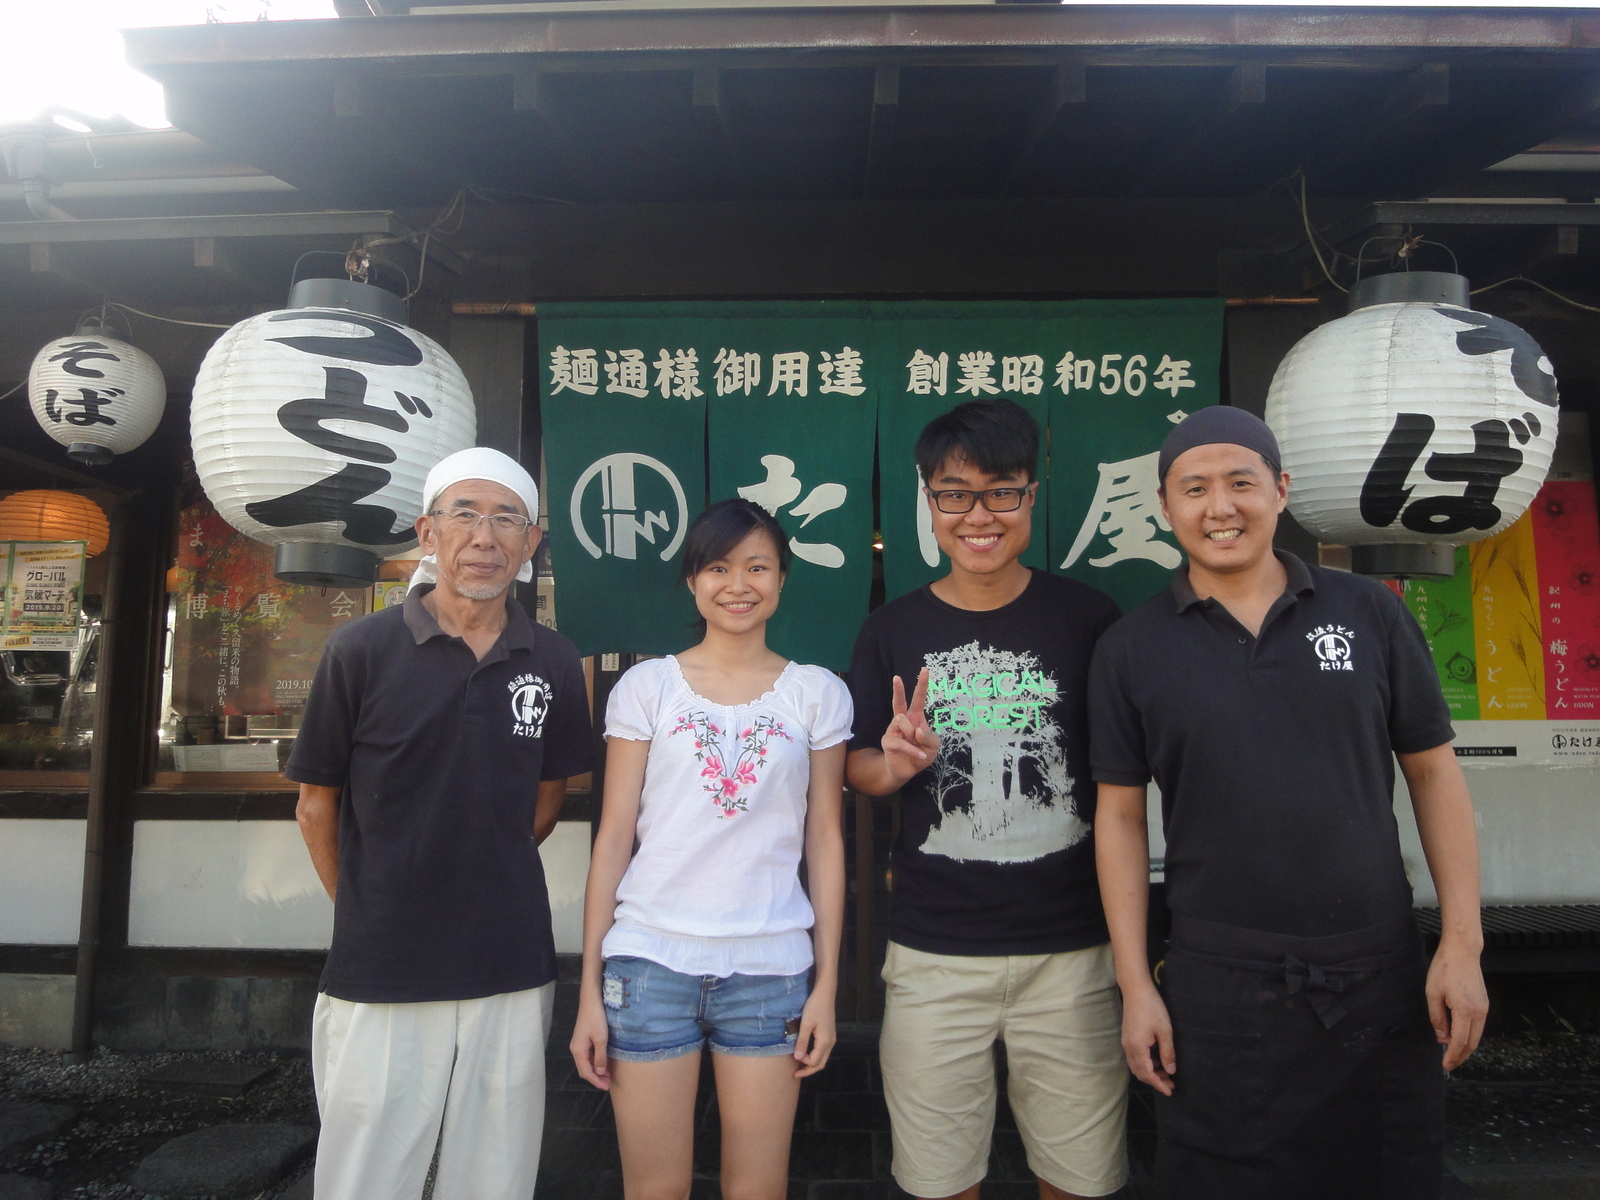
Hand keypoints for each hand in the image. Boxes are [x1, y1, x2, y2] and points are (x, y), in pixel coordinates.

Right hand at [570, 993, 612, 1090]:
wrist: (591, 1000)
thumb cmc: (596, 1019)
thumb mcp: (601, 1039)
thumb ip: (600, 1057)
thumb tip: (599, 1073)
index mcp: (578, 1051)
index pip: (586, 1072)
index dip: (596, 1081)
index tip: (606, 1087)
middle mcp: (575, 1049)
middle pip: (584, 1069)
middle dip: (596, 1077)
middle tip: (608, 1082)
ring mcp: (578, 1044)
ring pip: (586, 1063)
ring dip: (596, 1070)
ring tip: (608, 1074)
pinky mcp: (582, 1039)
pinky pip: (587, 1056)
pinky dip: (595, 1062)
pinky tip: (603, 1062)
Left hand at [792, 990, 836, 1078]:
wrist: (825, 994)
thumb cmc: (814, 1007)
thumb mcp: (806, 1024)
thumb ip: (802, 1042)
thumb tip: (797, 1058)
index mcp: (825, 1042)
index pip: (814, 1061)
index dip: (803, 1063)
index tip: (792, 1057)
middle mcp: (830, 1043)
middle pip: (820, 1064)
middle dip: (808, 1070)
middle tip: (795, 1074)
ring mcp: (831, 1039)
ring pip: (822, 1058)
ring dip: (811, 1064)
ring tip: (799, 1066)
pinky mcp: (829, 1034)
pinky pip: (822, 1051)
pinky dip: (814, 1056)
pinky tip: (806, 1054)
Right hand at [881, 670, 940, 787]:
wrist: (907, 770)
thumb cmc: (922, 753)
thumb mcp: (933, 746)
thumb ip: (929, 736)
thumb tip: (917, 730)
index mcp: (915, 717)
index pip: (918, 698)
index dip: (922, 685)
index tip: (925, 670)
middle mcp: (903, 721)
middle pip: (899, 702)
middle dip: (898, 690)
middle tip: (896, 677)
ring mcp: (893, 730)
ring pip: (901, 721)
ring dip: (912, 733)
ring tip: (916, 743)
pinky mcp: (888, 741)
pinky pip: (901, 742)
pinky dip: (913, 749)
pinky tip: (920, 755)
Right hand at [1121, 982, 1175, 1095]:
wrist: (1136, 990)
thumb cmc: (1152, 1008)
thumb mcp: (1165, 1031)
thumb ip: (1167, 1053)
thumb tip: (1171, 1071)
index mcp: (1137, 1048)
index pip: (1147, 1074)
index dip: (1159, 1084)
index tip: (1170, 1091)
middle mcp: (1129, 1048)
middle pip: (1140, 1073)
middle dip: (1155, 1081)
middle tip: (1171, 1083)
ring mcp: (1126, 1042)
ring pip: (1136, 1066)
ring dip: (1150, 1072)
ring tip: (1167, 1073)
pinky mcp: (1127, 1037)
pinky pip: (1135, 1058)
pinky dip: (1146, 1064)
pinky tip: (1157, 1060)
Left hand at [1427, 936, 1488, 1070]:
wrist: (1463, 951)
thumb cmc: (1444, 969)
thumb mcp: (1433, 993)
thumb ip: (1437, 1018)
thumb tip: (1441, 1038)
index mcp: (1465, 1010)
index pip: (1460, 1041)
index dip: (1453, 1055)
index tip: (1446, 1065)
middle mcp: (1479, 1012)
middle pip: (1472, 1043)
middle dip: (1461, 1056)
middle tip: (1449, 1064)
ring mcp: (1484, 1008)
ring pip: (1477, 1036)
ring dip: (1466, 1047)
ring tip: (1452, 1053)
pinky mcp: (1484, 1004)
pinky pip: (1478, 1027)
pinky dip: (1470, 1036)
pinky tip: (1458, 1037)